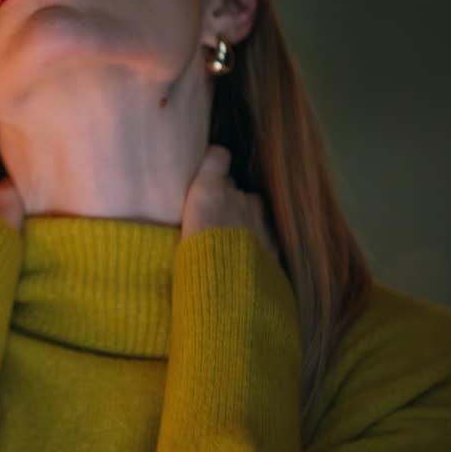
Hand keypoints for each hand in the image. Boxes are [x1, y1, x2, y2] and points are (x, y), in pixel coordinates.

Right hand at [181, 145, 280, 262]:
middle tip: (212, 217)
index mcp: (208, 191)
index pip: (218, 155)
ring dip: (244, 215)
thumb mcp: (177, 234)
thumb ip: (190, 214)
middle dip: (225, 196)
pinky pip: (264, 228)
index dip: (213, 162)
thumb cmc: (191, 263)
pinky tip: (248, 253)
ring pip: (251, 206)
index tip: (207, 170)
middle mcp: (237, 196)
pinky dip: (257, 235)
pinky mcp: (274, 240)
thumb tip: (188, 214)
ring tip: (232, 237)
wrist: (228, 296)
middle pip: (232, 185)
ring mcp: (259, 217)